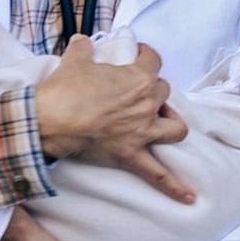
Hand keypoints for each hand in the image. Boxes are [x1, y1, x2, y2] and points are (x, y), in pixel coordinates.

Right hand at [33, 35, 194, 203]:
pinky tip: (189, 199)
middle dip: (152, 91)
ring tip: (162, 123)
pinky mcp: (131, 155)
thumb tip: (82, 42)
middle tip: (136, 93)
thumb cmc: (64, 91)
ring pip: (175, 128)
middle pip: (163, 93)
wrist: (50, 120)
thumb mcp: (74, 61)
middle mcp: (146, 105)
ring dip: (171, 124)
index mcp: (137, 78)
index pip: (153, 60)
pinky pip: (158, 175)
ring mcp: (142, 132)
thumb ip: (83, 49)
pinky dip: (174, 187)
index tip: (138, 56)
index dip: (146, 56)